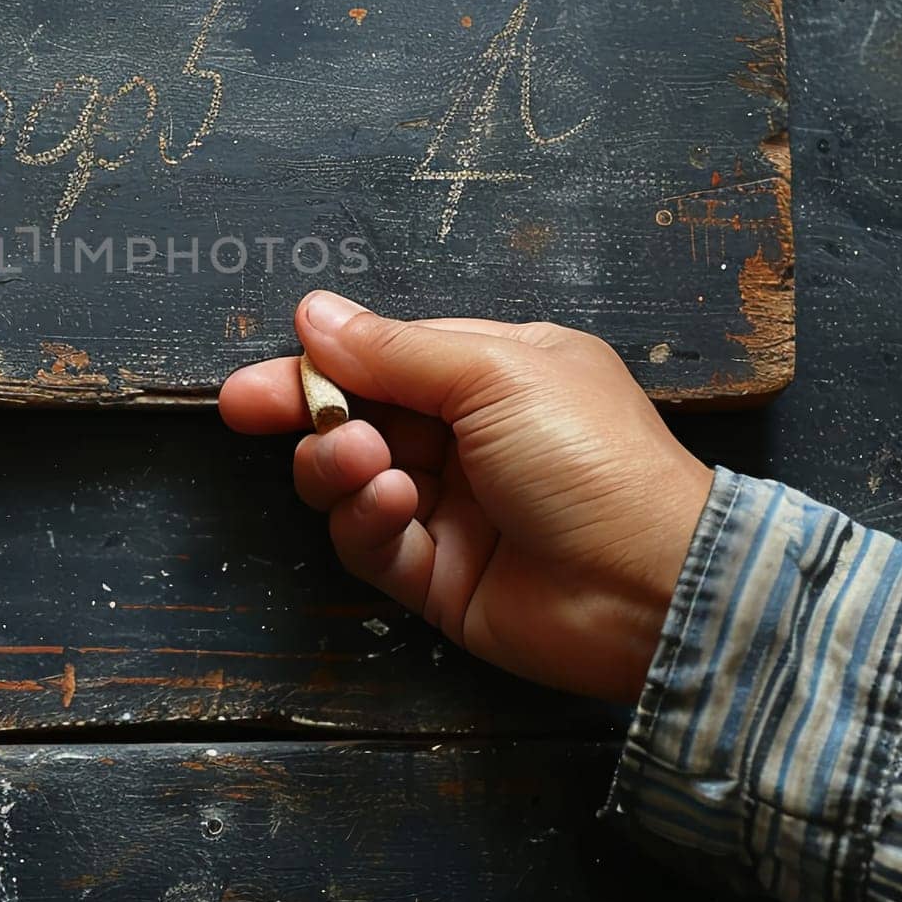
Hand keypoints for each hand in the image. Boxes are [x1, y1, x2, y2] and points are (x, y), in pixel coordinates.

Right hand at [219, 292, 712, 703]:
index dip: (319, 364)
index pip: (382, 358)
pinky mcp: (436, 576)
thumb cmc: (594, 459)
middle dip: (305, 413)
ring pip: (350, 479)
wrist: (654, 589)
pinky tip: (394, 504)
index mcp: (492, 372)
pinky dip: (366, 519)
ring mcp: (450, 509)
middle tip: (247, 409)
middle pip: (354, 416)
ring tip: (364, 462)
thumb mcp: (495, 372)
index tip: (261, 373)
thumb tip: (314, 313)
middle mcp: (467, 436)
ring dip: (339, 465)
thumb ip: (394, 349)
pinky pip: (369, 542)